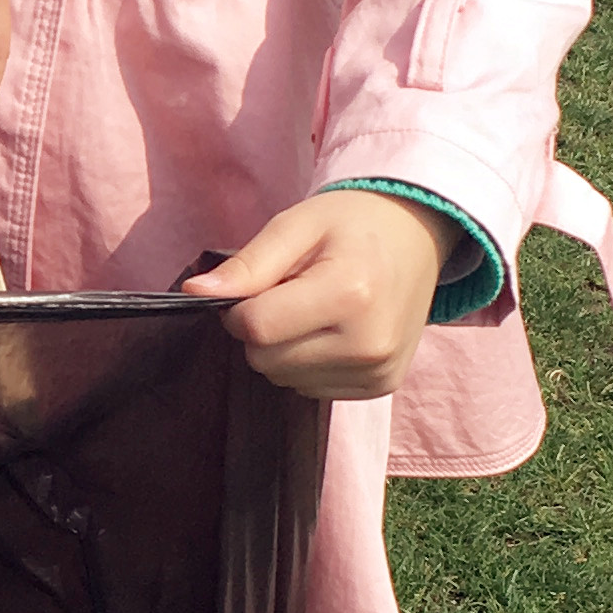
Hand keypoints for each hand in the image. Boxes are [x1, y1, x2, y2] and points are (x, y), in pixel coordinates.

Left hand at [182, 189, 450, 399]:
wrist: (416, 236)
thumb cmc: (351, 224)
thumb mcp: (295, 226)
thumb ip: (247, 264)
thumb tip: (195, 294)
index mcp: (349, 294)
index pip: (256, 328)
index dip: (239, 308)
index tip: (258, 285)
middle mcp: (369, 343)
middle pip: (267, 359)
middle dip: (262, 328)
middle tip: (291, 291)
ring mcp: (379, 371)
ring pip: (285, 379)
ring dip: (285, 347)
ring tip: (316, 307)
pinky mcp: (382, 386)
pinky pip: (311, 389)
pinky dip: (308, 362)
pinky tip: (332, 329)